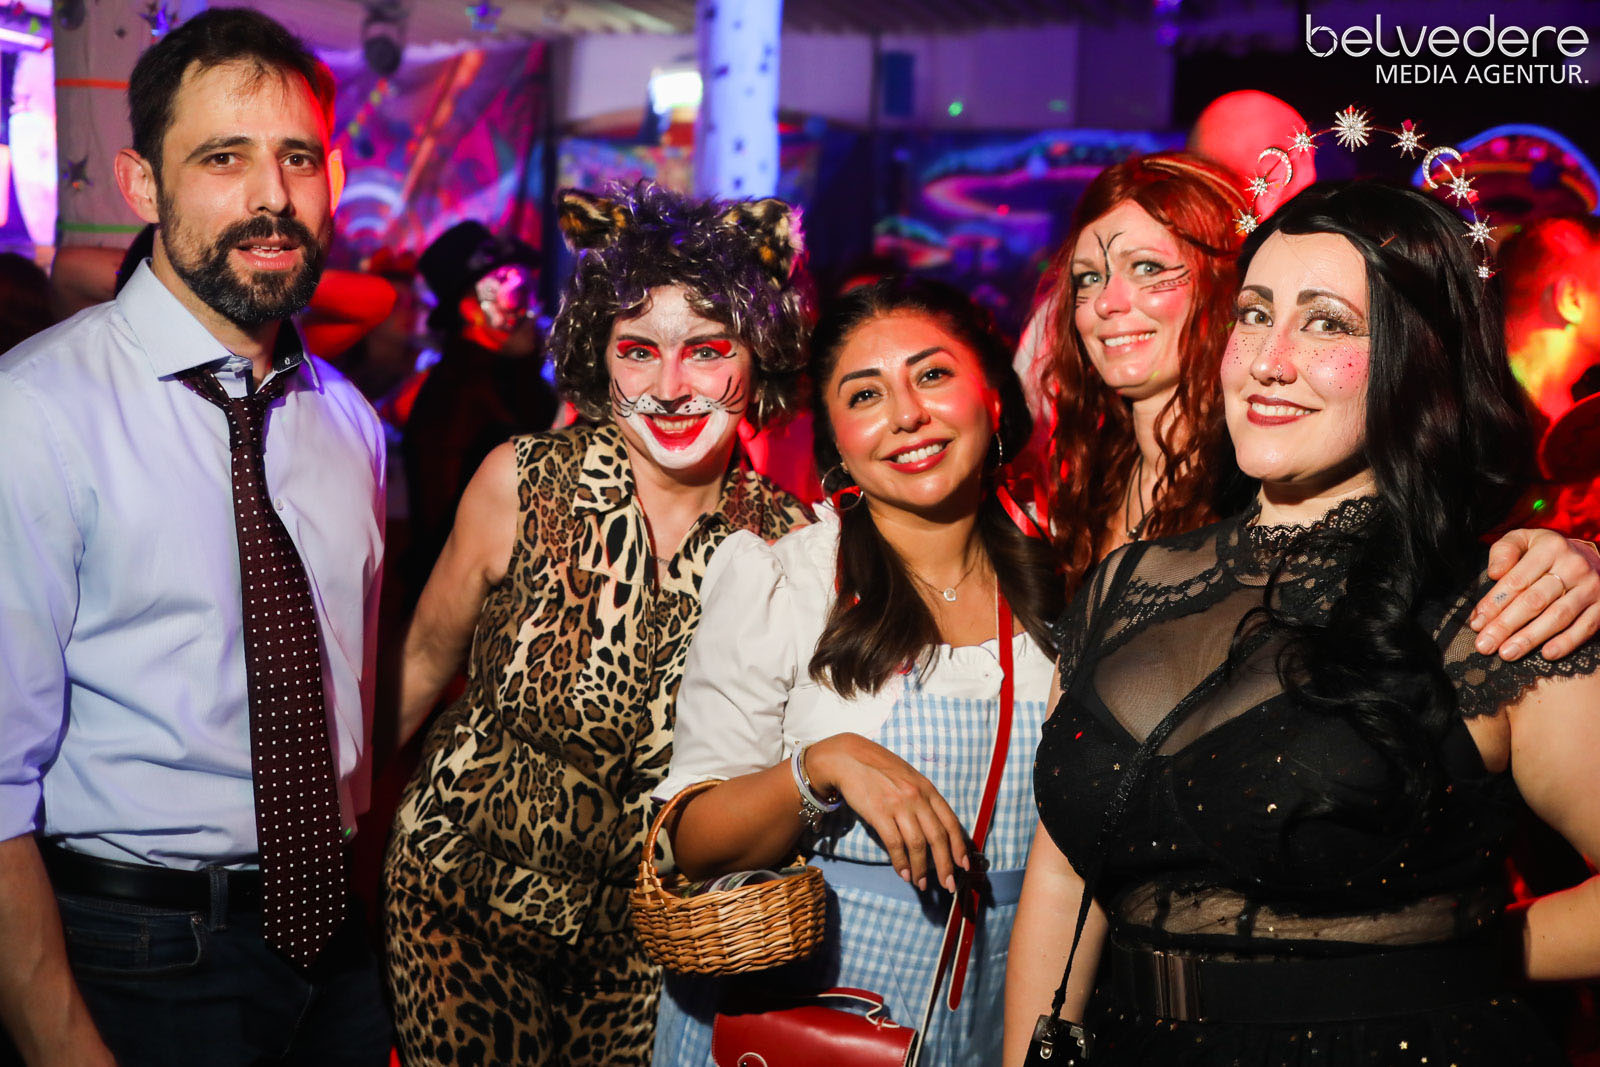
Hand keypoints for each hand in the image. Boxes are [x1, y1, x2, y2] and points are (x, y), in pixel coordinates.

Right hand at [804, 733, 969, 892]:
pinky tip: (904, 873)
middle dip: (945, 865)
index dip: (959, 846)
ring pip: (917, 844)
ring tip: (921, 883)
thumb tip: (935, 830)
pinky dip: (901, 863)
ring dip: (921, 868)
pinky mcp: (879, 813)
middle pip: (937, 837)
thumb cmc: (879, 769)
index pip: (950, 822)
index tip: (964, 865)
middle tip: (948, 885)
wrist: (848, 758)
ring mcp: (898, 805)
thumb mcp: (909, 778)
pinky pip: (894, 844)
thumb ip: (923, 799)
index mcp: (927, 789)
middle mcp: (917, 797)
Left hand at [1472, 530, 1599, 660]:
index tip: (1477, 622)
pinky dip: (1566, 643)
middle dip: (1506, 625)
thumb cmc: (1548, 552)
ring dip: (1530, 638)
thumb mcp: (1524, 539)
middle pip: (1534, 601)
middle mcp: (1573, 567)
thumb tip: (1494, 573)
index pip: (1516, 580)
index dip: (1494, 603)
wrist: (1593, 556)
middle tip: (1485, 645)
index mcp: (1549, 548)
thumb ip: (1504, 551)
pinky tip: (1546, 654)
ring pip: (1558, 616)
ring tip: (1507, 653)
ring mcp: (1591, 587)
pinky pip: (1585, 627)